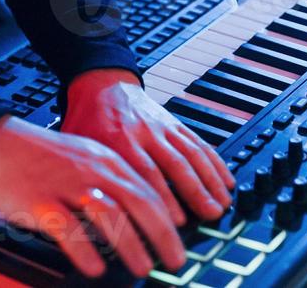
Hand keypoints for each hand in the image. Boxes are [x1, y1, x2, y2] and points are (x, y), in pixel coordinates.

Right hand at [0, 113, 186, 278]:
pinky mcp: (40, 201)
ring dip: (130, 244)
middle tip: (175, 261)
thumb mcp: (86, 159)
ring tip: (143, 268)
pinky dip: (85, 250)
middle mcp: (92, 171)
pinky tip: (95, 267)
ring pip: (109, 215)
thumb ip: (112, 182)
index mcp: (106, 160)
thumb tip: (140, 215)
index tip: (180, 243)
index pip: (149, 191)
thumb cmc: (43, 156)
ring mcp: (66, 185)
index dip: (168, 220)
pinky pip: (68, 228)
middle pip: (138, 202)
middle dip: (162, 235)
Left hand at [61, 68, 234, 226]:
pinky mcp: (175, 122)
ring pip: (192, 153)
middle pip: (175, 164)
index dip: (164, 197)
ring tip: (223, 203)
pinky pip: (199, 142)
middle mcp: (144, 132)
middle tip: (210, 216)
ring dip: (210, 180)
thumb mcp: (79, 149)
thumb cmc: (87, 122)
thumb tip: (96, 217)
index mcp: (117, 140)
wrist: (101, 85)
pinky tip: (226, 180)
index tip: (177, 221)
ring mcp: (162, 126)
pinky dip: (215, 162)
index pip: (144, 172)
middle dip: (195, 192)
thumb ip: (90, 178)